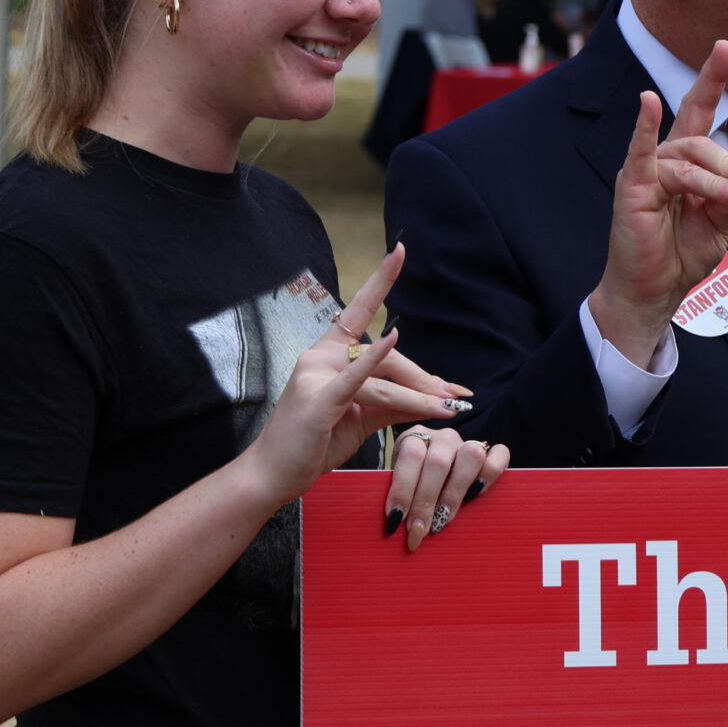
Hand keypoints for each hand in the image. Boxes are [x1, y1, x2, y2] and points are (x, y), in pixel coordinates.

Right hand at [239, 246, 474, 505]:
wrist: (273, 474)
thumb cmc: (314, 443)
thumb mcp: (361, 417)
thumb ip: (394, 401)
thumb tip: (436, 397)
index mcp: (328, 353)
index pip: (359, 310)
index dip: (380, 280)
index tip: (401, 252)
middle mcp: (320, 355)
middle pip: (386, 355)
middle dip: (422, 377)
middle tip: (454, 397)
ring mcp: (316, 374)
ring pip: (381, 374)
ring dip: (418, 393)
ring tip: (448, 408)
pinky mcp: (318, 398)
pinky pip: (355, 378)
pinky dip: (376, 360)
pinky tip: (393, 339)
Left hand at [383, 426, 511, 551]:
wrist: (433, 479)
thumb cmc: (413, 488)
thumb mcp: (399, 485)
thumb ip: (399, 498)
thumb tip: (393, 527)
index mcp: (414, 438)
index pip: (410, 455)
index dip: (402, 488)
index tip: (395, 519)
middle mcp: (442, 438)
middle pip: (438, 462)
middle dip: (426, 501)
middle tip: (418, 530)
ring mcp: (467, 442)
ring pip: (470, 456)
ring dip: (455, 492)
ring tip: (444, 519)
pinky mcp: (490, 451)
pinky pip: (499, 454)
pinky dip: (490, 474)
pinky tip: (475, 496)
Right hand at [586, 40, 727, 364]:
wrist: (653, 292)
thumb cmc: (681, 257)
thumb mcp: (719, 225)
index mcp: (686, 163)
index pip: (699, 112)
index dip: (711, 80)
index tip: (725, 47)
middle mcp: (664, 160)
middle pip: (702, 141)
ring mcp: (645, 171)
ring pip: (687, 159)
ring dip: (715, 180)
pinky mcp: (631, 187)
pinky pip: (640, 152)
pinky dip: (645, 126)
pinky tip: (649, 103)